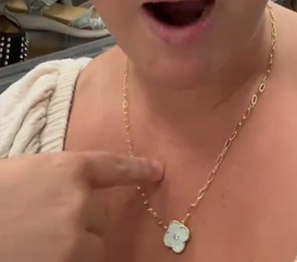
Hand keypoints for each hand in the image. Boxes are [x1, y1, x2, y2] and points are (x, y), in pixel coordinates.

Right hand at [0, 151, 163, 261]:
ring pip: (93, 248)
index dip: (136, 169)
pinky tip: (38, 256)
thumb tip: (72, 195)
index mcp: (64, 170)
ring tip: (33, 246)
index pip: (111, 167)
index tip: (156, 171)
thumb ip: (50, 184)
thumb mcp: (16, 178)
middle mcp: (79, 202)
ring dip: (74, 251)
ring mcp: (76, 238)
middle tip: (39, 229)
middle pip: (100, 218)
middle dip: (79, 225)